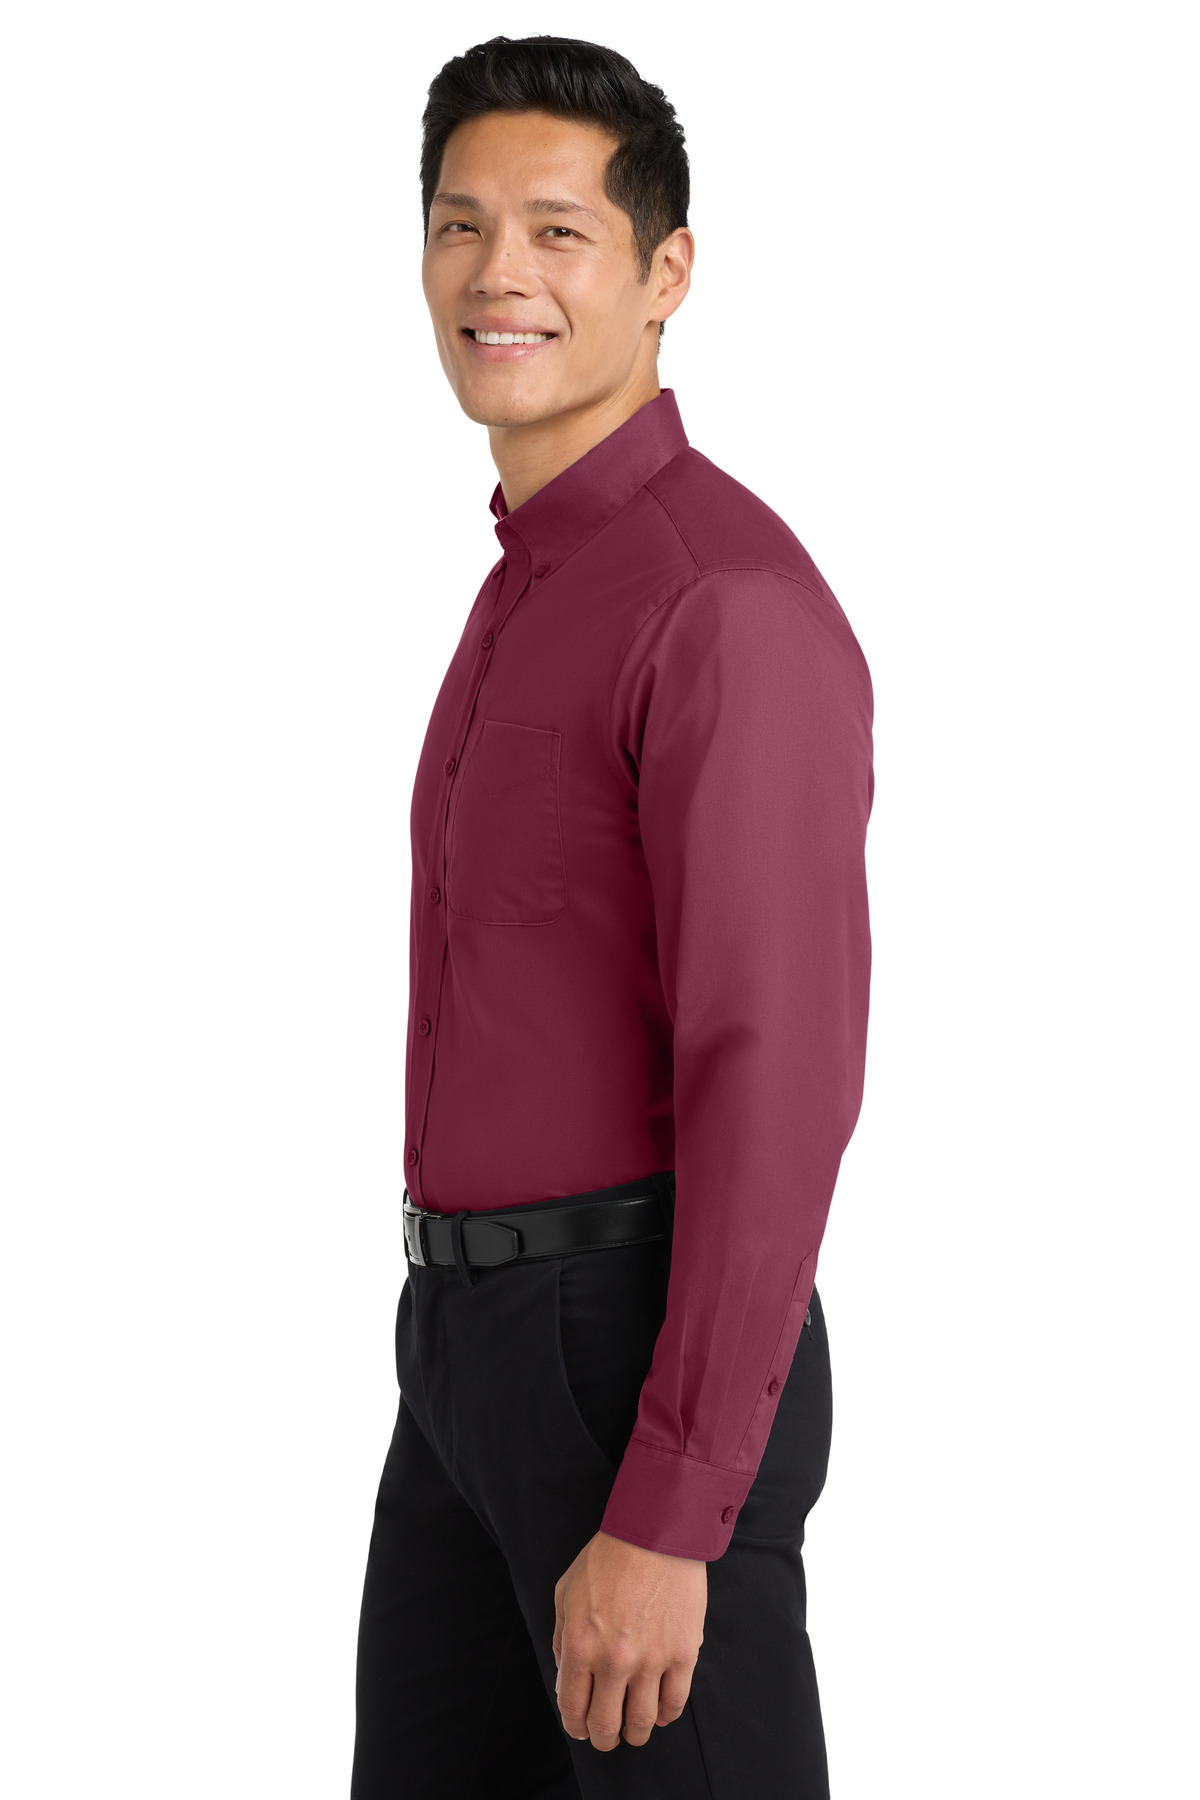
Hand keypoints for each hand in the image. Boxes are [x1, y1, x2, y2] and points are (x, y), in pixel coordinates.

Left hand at [552, 1528, 705, 1750]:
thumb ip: (560, 1636)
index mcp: (580, 1646)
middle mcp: (613, 1661)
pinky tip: (660, 1712)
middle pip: (606, 1726)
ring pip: (642, 1723)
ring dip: (635, 1733)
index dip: (575, 1727)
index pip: (573, 1708)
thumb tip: (565, 1673)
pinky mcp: (683, 1654)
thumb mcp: (566, 1590)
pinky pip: (675, 1702)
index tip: (580, 1729)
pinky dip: (666, 1715)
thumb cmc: (608, 1557)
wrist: (656, 1532)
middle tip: (606, 1736)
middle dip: (603, 1738)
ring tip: (634, 1729)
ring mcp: (651, 1661)